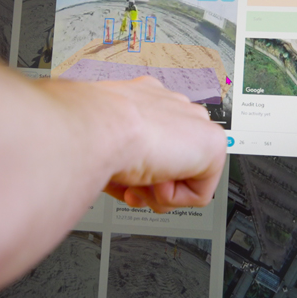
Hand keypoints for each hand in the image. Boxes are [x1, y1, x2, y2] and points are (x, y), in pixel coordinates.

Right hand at [41, 76, 226, 212]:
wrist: (95, 126)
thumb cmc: (84, 129)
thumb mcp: (92, 138)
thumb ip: (111, 149)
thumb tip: (109, 170)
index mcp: (139, 98)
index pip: (148, 139)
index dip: (135, 167)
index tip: (118, 174)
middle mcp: (167, 105)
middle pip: (168, 158)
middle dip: (149, 181)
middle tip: (130, 183)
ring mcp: (192, 120)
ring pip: (183, 175)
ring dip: (156, 189)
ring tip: (138, 177)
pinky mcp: (213, 144)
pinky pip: (198, 193)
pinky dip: (172, 199)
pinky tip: (155, 180)